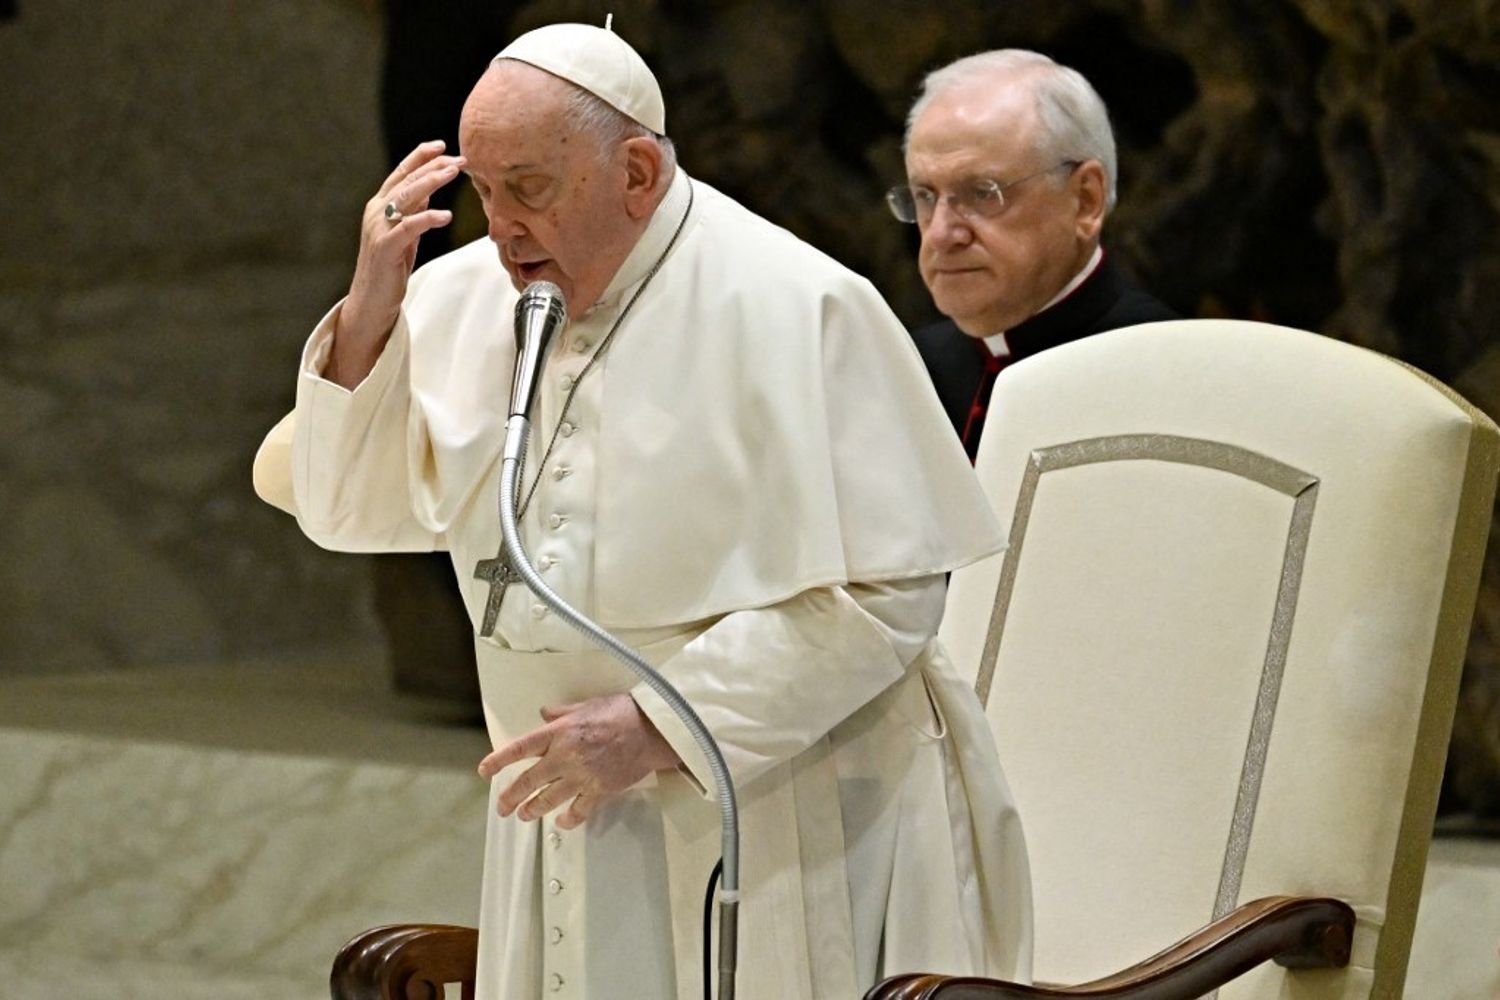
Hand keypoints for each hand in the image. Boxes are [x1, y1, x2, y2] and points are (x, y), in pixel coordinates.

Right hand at [328, 140, 464, 386]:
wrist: (371, 301)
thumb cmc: (390, 268)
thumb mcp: (405, 233)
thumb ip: (413, 210)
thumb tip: (429, 188)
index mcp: (380, 206)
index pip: (401, 173)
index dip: (420, 157)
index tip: (442, 145)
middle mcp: (376, 212)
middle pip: (406, 181)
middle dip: (433, 166)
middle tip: (459, 159)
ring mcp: (378, 229)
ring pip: (406, 198)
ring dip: (431, 182)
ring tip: (453, 173)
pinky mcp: (385, 249)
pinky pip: (408, 228)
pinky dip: (427, 218)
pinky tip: (445, 215)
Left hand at [478, 693, 681, 829]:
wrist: (651, 730)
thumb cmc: (622, 712)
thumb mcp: (586, 704)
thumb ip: (561, 712)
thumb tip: (544, 712)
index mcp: (560, 732)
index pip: (521, 748)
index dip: (499, 761)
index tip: (485, 771)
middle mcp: (566, 755)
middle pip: (529, 781)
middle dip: (511, 796)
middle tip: (502, 807)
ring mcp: (582, 775)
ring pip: (549, 799)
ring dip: (533, 809)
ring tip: (525, 815)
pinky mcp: (600, 790)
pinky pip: (578, 811)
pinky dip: (568, 819)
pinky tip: (562, 821)